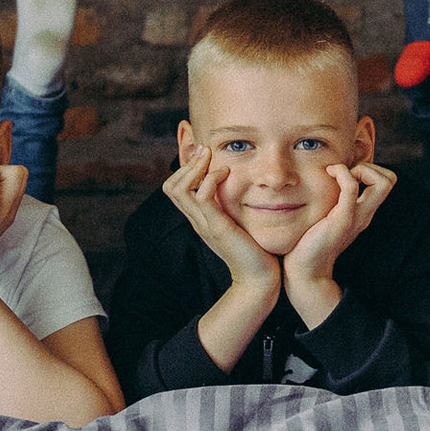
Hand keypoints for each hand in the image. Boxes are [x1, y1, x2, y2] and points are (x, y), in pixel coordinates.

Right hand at [163, 147, 280, 289]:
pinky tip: (226, 173)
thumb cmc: (255, 250)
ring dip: (194, 167)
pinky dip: (210, 179)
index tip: (205, 155)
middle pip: (170, 186)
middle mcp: (196, 220)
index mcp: (199, 218)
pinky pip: (202, 197)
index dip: (185, 168)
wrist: (259, 279)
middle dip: (187, 164)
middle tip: (206, 152)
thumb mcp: (239, 221)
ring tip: (211, 158)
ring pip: (179, 189)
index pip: (174, 188)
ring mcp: (204, 224)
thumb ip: (233, 205)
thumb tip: (239, 185)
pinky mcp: (217, 227)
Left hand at [282, 162, 394, 289]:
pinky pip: (352, 188)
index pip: (386, 182)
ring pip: (382, 183)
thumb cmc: (310, 241)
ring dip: (361, 169)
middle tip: (345, 173)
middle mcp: (366, 214)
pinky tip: (327, 174)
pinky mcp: (343, 219)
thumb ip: (332, 203)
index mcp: (364, 212)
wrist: (305, 269)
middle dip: (370, 167)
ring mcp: (357, 217)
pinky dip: (342, 173)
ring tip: (338, 174)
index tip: (346, 174)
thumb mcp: (327, 216)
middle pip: (390, 180)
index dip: (370, 170)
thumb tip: (325, 182)